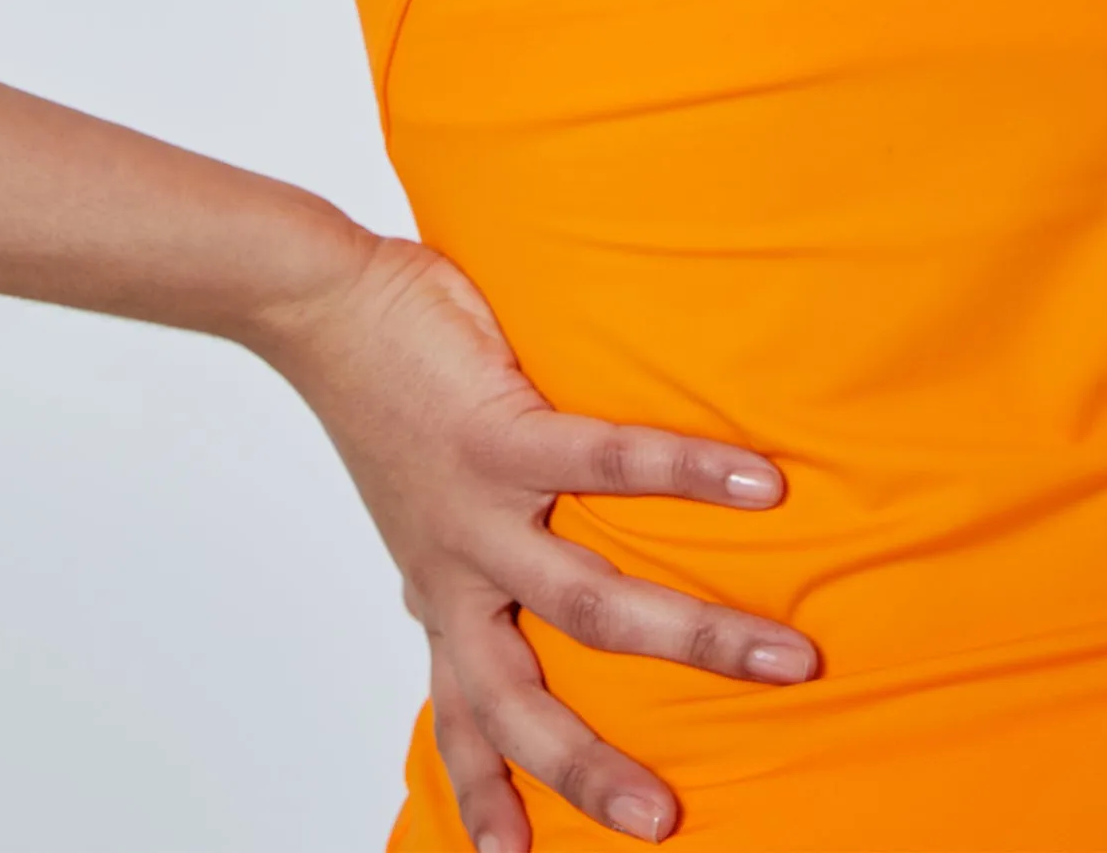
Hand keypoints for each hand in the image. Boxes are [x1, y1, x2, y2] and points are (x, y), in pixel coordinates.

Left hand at [267, 231, 815, 847]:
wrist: (318, 306)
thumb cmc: (383, 385)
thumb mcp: (414, 498)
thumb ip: (452, 547)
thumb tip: (468, 581)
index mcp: (442, 586)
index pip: (463, 713)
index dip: (486, 792)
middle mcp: (455, 568)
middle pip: (524, 699)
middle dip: (596, 768)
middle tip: (667, 821)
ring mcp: (475, 510)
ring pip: (588, 603)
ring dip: (696, 635)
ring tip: (788, 655)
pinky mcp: (497, 436)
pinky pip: (608, 464)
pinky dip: (690, 472)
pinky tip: (760, 485)